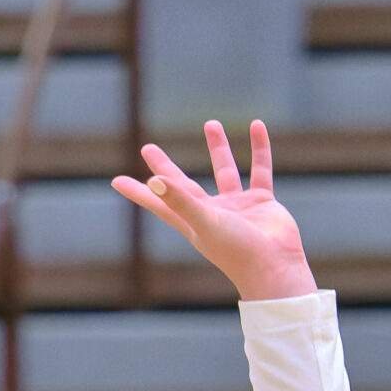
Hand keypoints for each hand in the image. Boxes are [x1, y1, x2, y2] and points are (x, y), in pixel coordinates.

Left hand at [112, 120, 316, 301]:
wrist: (274, 267)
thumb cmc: (236, 250)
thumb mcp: (204, 221)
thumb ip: (180, 200)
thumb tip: (153, 181)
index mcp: (191, 221)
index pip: (158, 202)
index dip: (138, 192)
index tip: (115, 181)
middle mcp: (211, 213)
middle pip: (182, 185)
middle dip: (166, 167)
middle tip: (148, 148)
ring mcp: (237, 207)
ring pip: (225, 171)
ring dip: (218, 149)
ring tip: (210, 123)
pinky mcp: (262, 202)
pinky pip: (260, 169)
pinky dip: (259, 148)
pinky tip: (256, 126)